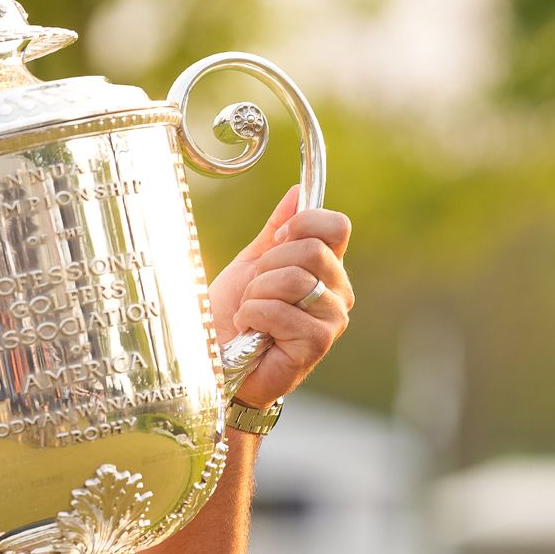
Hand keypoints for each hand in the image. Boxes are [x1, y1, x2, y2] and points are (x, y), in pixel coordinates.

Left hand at [207, 185, 353, 406]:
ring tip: (250, 313)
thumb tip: (297, 192)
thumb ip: (276, 231)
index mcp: (327, 268)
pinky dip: (254, 316)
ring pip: (295, 279)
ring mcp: (332, 319)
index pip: (336, 226)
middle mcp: (337, 292)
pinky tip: (252, 332)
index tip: (274, 241)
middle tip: (254, 289)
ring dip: (256, 294)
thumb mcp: (252, 264)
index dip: (302, 223)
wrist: (217, 361)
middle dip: (267, 266)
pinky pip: (281, 310)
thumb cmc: (234, 316)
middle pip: (312, 250)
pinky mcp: (318, 343)